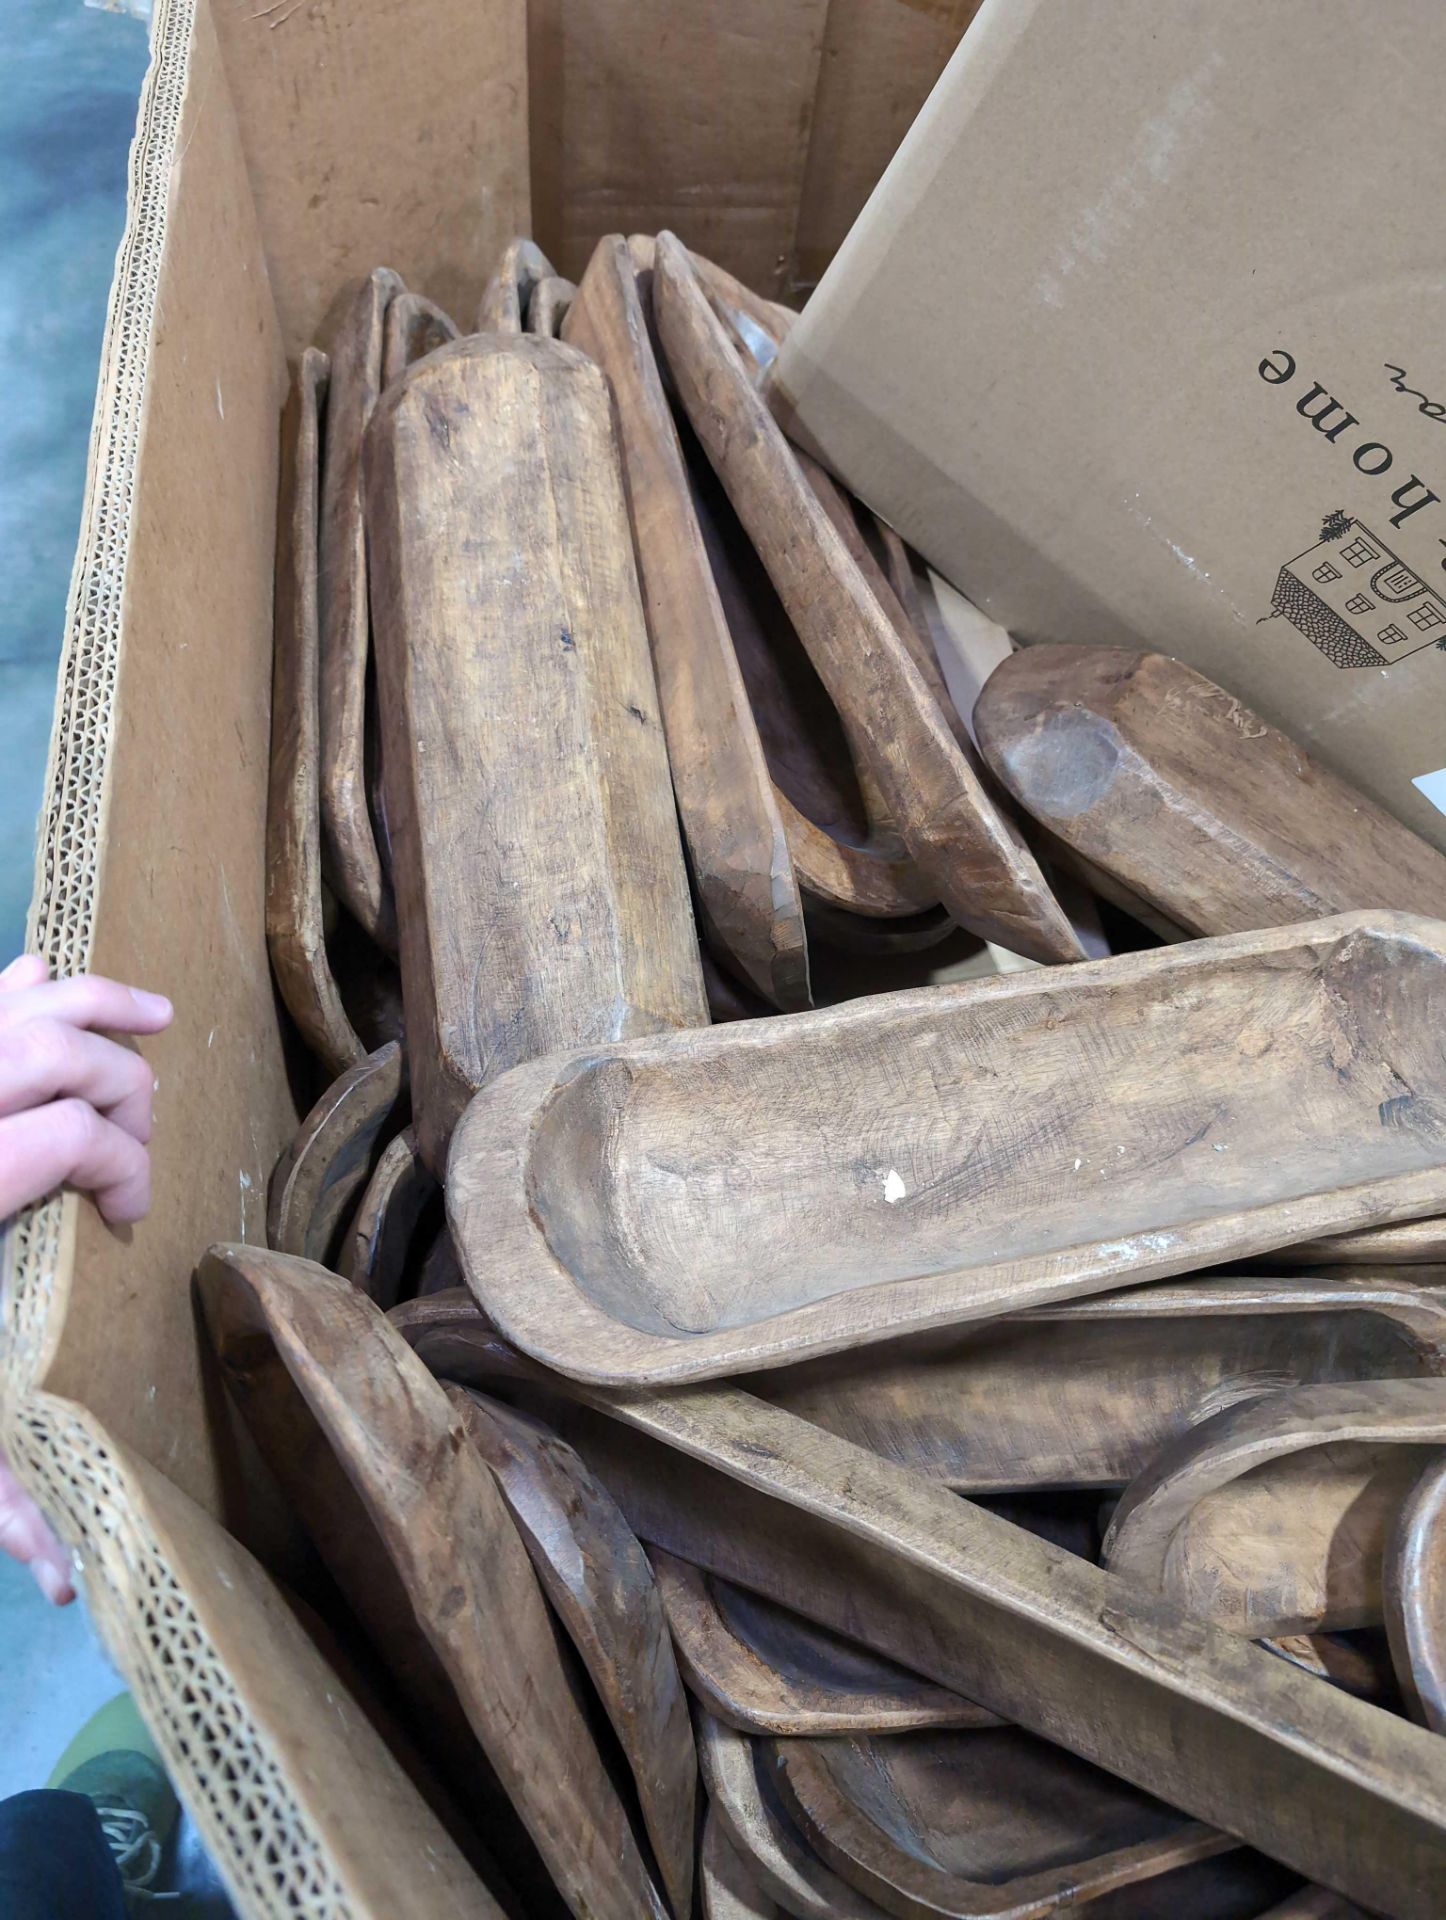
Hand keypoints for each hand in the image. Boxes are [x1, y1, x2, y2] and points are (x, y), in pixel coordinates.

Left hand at [0, 954, 172, 1604]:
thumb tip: (65, 1580)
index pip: (73, 1135)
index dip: (126, 1167)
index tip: (131, 1216)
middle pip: (62, 1049)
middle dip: (127, 1088)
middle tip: (139, 1145)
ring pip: (19, 998)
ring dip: (96, 1005)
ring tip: (154, 1020)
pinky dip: (18, 982)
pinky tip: (45, 984)